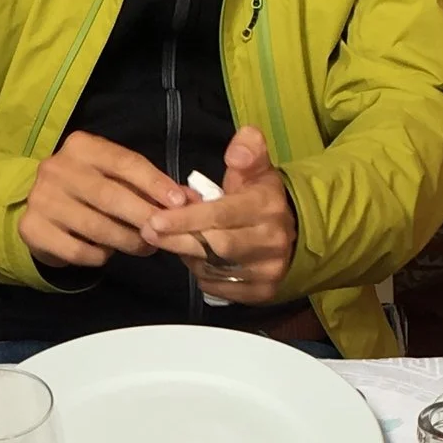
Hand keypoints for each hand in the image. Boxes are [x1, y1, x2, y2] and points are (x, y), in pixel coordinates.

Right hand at [18, 131, 188, 269]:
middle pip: (110, 196)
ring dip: (127, 241)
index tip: (180, 203)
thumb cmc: (89, 190)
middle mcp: (56, 168)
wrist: (40, 209)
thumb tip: (191, 199)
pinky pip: (78, 250)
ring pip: (96, 227)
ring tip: (145, 248)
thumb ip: (151, 187)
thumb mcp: (116, 179)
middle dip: (144, 217)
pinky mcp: (33, 229)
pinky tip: (107, 253)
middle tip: (165, 234)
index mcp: (81, 147)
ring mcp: (42, 199)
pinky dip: (99, 256)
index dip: (155, 183)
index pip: (124, 162)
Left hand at [143, 127, 296, 303]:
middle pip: (214, 246)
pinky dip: (201, 274)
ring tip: (173, 241)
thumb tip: (236, 153)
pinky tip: (196, 259)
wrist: (293, 233)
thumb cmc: (260, 197)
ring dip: (187, 256)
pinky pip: (218, 287)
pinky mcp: (263, 292)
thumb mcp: (257, 168)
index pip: (221, 215)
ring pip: (213, 268)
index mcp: (266, 206)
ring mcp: (269, 270)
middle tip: (148, 232)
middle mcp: (271, 240)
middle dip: (177, 239)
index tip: (155, 220)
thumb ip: (247, 151)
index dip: (186, 219)